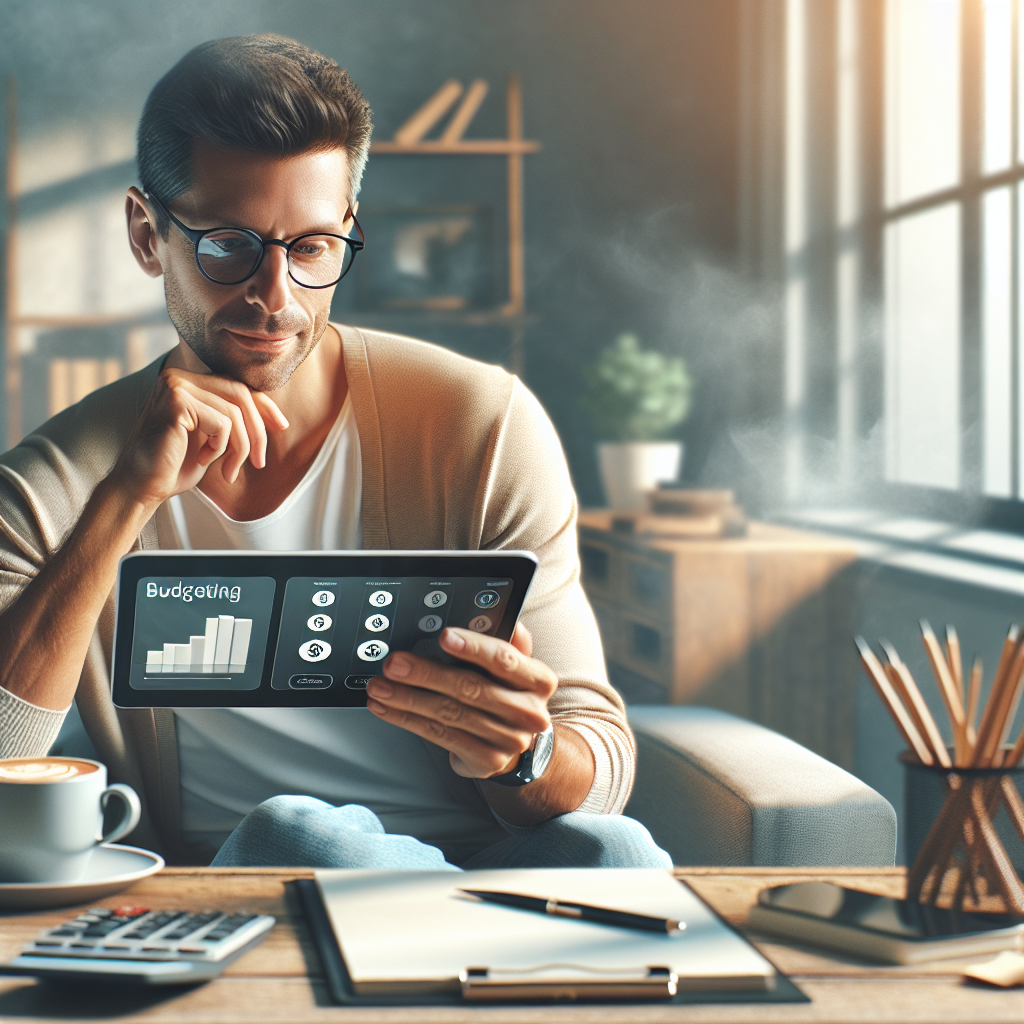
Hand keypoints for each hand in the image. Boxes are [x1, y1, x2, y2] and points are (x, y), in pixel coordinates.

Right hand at [112, 368, 288, 509]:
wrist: (141, 486)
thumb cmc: (175, 466)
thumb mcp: (212, 438)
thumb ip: (233, 421)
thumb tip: (274, 416)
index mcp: (187, 382)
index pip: (236, 386)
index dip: (264, 405)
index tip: (282, 426)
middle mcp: (179, 377)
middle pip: (240, 395)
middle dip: (257, 431)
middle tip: (259, 462)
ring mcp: (176, 386)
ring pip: (234, 413)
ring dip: (239, 448)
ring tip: (228, 471)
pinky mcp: (176, 402)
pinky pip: (222, 424)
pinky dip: (220, 448)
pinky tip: (202, 460)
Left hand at [366, 624, 556, 778]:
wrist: (519, 744)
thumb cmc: (510, 694)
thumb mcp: (517, 667)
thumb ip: (507, 644)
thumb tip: (501, 618)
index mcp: (539, 680)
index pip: (504, 660)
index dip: (473, 647)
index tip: (443, 637)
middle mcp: (528, 712)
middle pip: (470, 688)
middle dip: (426, 674)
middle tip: (394, 663)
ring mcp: (508, 739)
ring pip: (449, 713)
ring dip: (408, 698)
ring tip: (380, 685)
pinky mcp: (485, 759)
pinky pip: (440, 736)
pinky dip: (408, 720)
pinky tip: (388, 708)